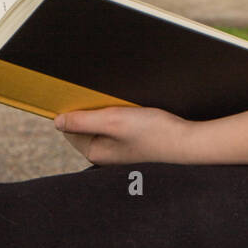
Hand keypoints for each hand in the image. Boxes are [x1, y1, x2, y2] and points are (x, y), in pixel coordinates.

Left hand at [53, 105, 195, 164]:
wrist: (189, 143)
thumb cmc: (154, 133)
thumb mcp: (114, 121)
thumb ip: (83, 120)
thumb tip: (57, 122)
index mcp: (95, 152)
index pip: (70, 127)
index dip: (74, 107)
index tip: (83, 92)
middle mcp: (105, 154)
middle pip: (87, 124)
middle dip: (94, 107)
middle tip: (110, 98)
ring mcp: (120, 150)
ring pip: (104, 123)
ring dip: (110, 109)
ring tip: (125, 104)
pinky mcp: (134, 145)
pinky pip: (119, 126)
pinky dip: (123, 115)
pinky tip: (135, 111)